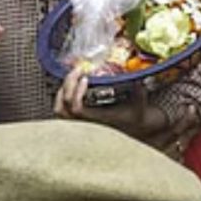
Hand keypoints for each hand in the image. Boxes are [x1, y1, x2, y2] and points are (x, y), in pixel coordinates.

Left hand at [54, 66, 173, 148]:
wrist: (140, 128)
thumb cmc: (139, 116)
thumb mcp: (141, 101)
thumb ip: (138, 88)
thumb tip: (137, 74)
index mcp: (99, 119)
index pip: (77, 108)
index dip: (76, 92)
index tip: (86, 78)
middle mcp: (87, 122)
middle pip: (63, 108)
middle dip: (66, 86)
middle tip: (77, 71)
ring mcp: (83, 121)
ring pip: (60, 111)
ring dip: (61, 92)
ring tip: (71, 78)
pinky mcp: (83, 118)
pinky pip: (64, 110)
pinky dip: (63, 97)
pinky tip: (73, 86)